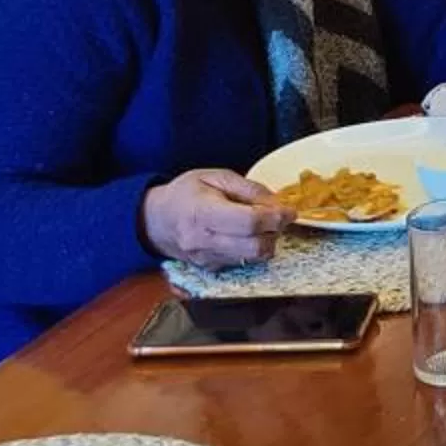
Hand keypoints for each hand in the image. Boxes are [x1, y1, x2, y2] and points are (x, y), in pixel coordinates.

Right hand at [142, 167, 286, 267]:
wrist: (156, 220)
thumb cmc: (185, 194)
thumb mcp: (215, 177)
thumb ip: (249, 188)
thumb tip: (277, 202)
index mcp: (202, 213)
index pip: (249, 223)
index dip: (276, 217)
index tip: (289, 211)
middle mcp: (203, 241)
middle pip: (255, 247)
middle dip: (275, 231)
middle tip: (277, 217)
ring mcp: (206, 259)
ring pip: (252, 258)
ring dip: (266, 241)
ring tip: (261, 224)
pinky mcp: (211, 268)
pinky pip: (243, 262)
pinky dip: (253, 249)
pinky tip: (247, 234)